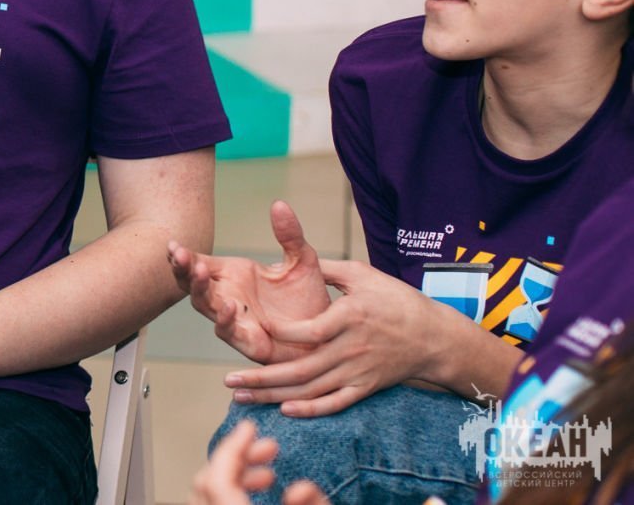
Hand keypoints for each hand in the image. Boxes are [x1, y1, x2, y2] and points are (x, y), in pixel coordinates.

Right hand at [169, 201, 330, 363]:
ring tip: (199, 271)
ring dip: (198, 289)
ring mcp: (235, 319)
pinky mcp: (248, 341)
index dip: (182, 255)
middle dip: (182, 269)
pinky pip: (228, 331)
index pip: (198, 262)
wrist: (328, 333)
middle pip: (192, 283)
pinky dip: (225, 319)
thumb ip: (290, 235)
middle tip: (178, 255)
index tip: (172, 244)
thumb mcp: (302, 260)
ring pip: (204, 304)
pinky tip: (230, 305)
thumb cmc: (308, 298)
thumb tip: (279, 204)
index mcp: (233, 274)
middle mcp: (228, 295)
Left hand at [191, 419, 329, 504]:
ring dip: (235, 476)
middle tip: (268, 448)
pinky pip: (213, 503)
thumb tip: (301, 489)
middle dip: (236, 458)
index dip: (232, 448)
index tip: (250, 427)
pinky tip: (260, 489)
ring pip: (207, 494)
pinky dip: (230, 490)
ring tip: (268, 474)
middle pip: (207, 482)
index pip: (216, 479)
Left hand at [224, 258, 441, 416]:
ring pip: (311, 390)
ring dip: (274, 397)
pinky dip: (310, 410)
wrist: (436, 338)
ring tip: (242, 398)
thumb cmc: (398, 301)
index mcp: (348, 317)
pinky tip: (284, 411)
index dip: (279, 333)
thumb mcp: (364, 275)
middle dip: (262, 378)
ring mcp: (358, 372)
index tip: (253, 329)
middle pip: (301, 369)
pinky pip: (335, 403)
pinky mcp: (365, 388)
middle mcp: (351, 349)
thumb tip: (294, 256)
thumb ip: (327, 269)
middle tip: (229, 381)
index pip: (308, 331)